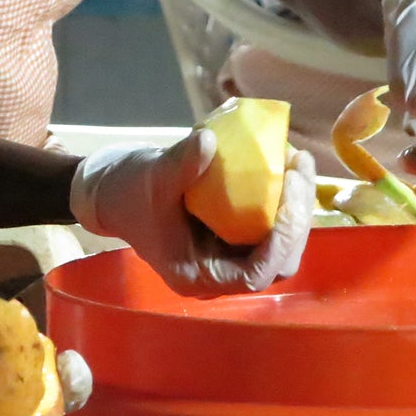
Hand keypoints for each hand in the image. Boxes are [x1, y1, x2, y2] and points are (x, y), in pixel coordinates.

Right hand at [70, 133, 315, 295]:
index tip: (289, 198)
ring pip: (281, 244)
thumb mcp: (152, 178)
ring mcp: (231, 255)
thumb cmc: (129, 193)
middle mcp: (221, 272)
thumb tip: (209, 140)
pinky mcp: (237, 236)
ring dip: (297, 207)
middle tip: (299, 170)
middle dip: (297, 218)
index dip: (280, 241)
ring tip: (298, 162)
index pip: (255, 274)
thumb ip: (180, 164)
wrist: (116, 192)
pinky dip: (284, 199)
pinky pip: (272, 225)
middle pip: (278, 260)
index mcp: (199, 275)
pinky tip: (287, 165)